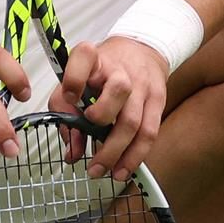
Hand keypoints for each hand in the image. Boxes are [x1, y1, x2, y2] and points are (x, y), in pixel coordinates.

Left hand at [56, 36, 170, 181]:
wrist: (141, 52)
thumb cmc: (104, 68)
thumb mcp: (77, 79)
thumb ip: (66, 112)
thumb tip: (73, 151)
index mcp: (94, 59)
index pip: (85, 57)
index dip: (75, 78)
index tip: (69, 97)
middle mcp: (119, 70)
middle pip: (118, 91)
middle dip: (100, 123)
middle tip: (87, 149)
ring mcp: (141, 86)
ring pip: (133, 120)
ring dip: (116, 151)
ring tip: (102, 170)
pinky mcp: (157, 100)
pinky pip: (149, 132)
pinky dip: (135, 155)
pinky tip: (123, 169)